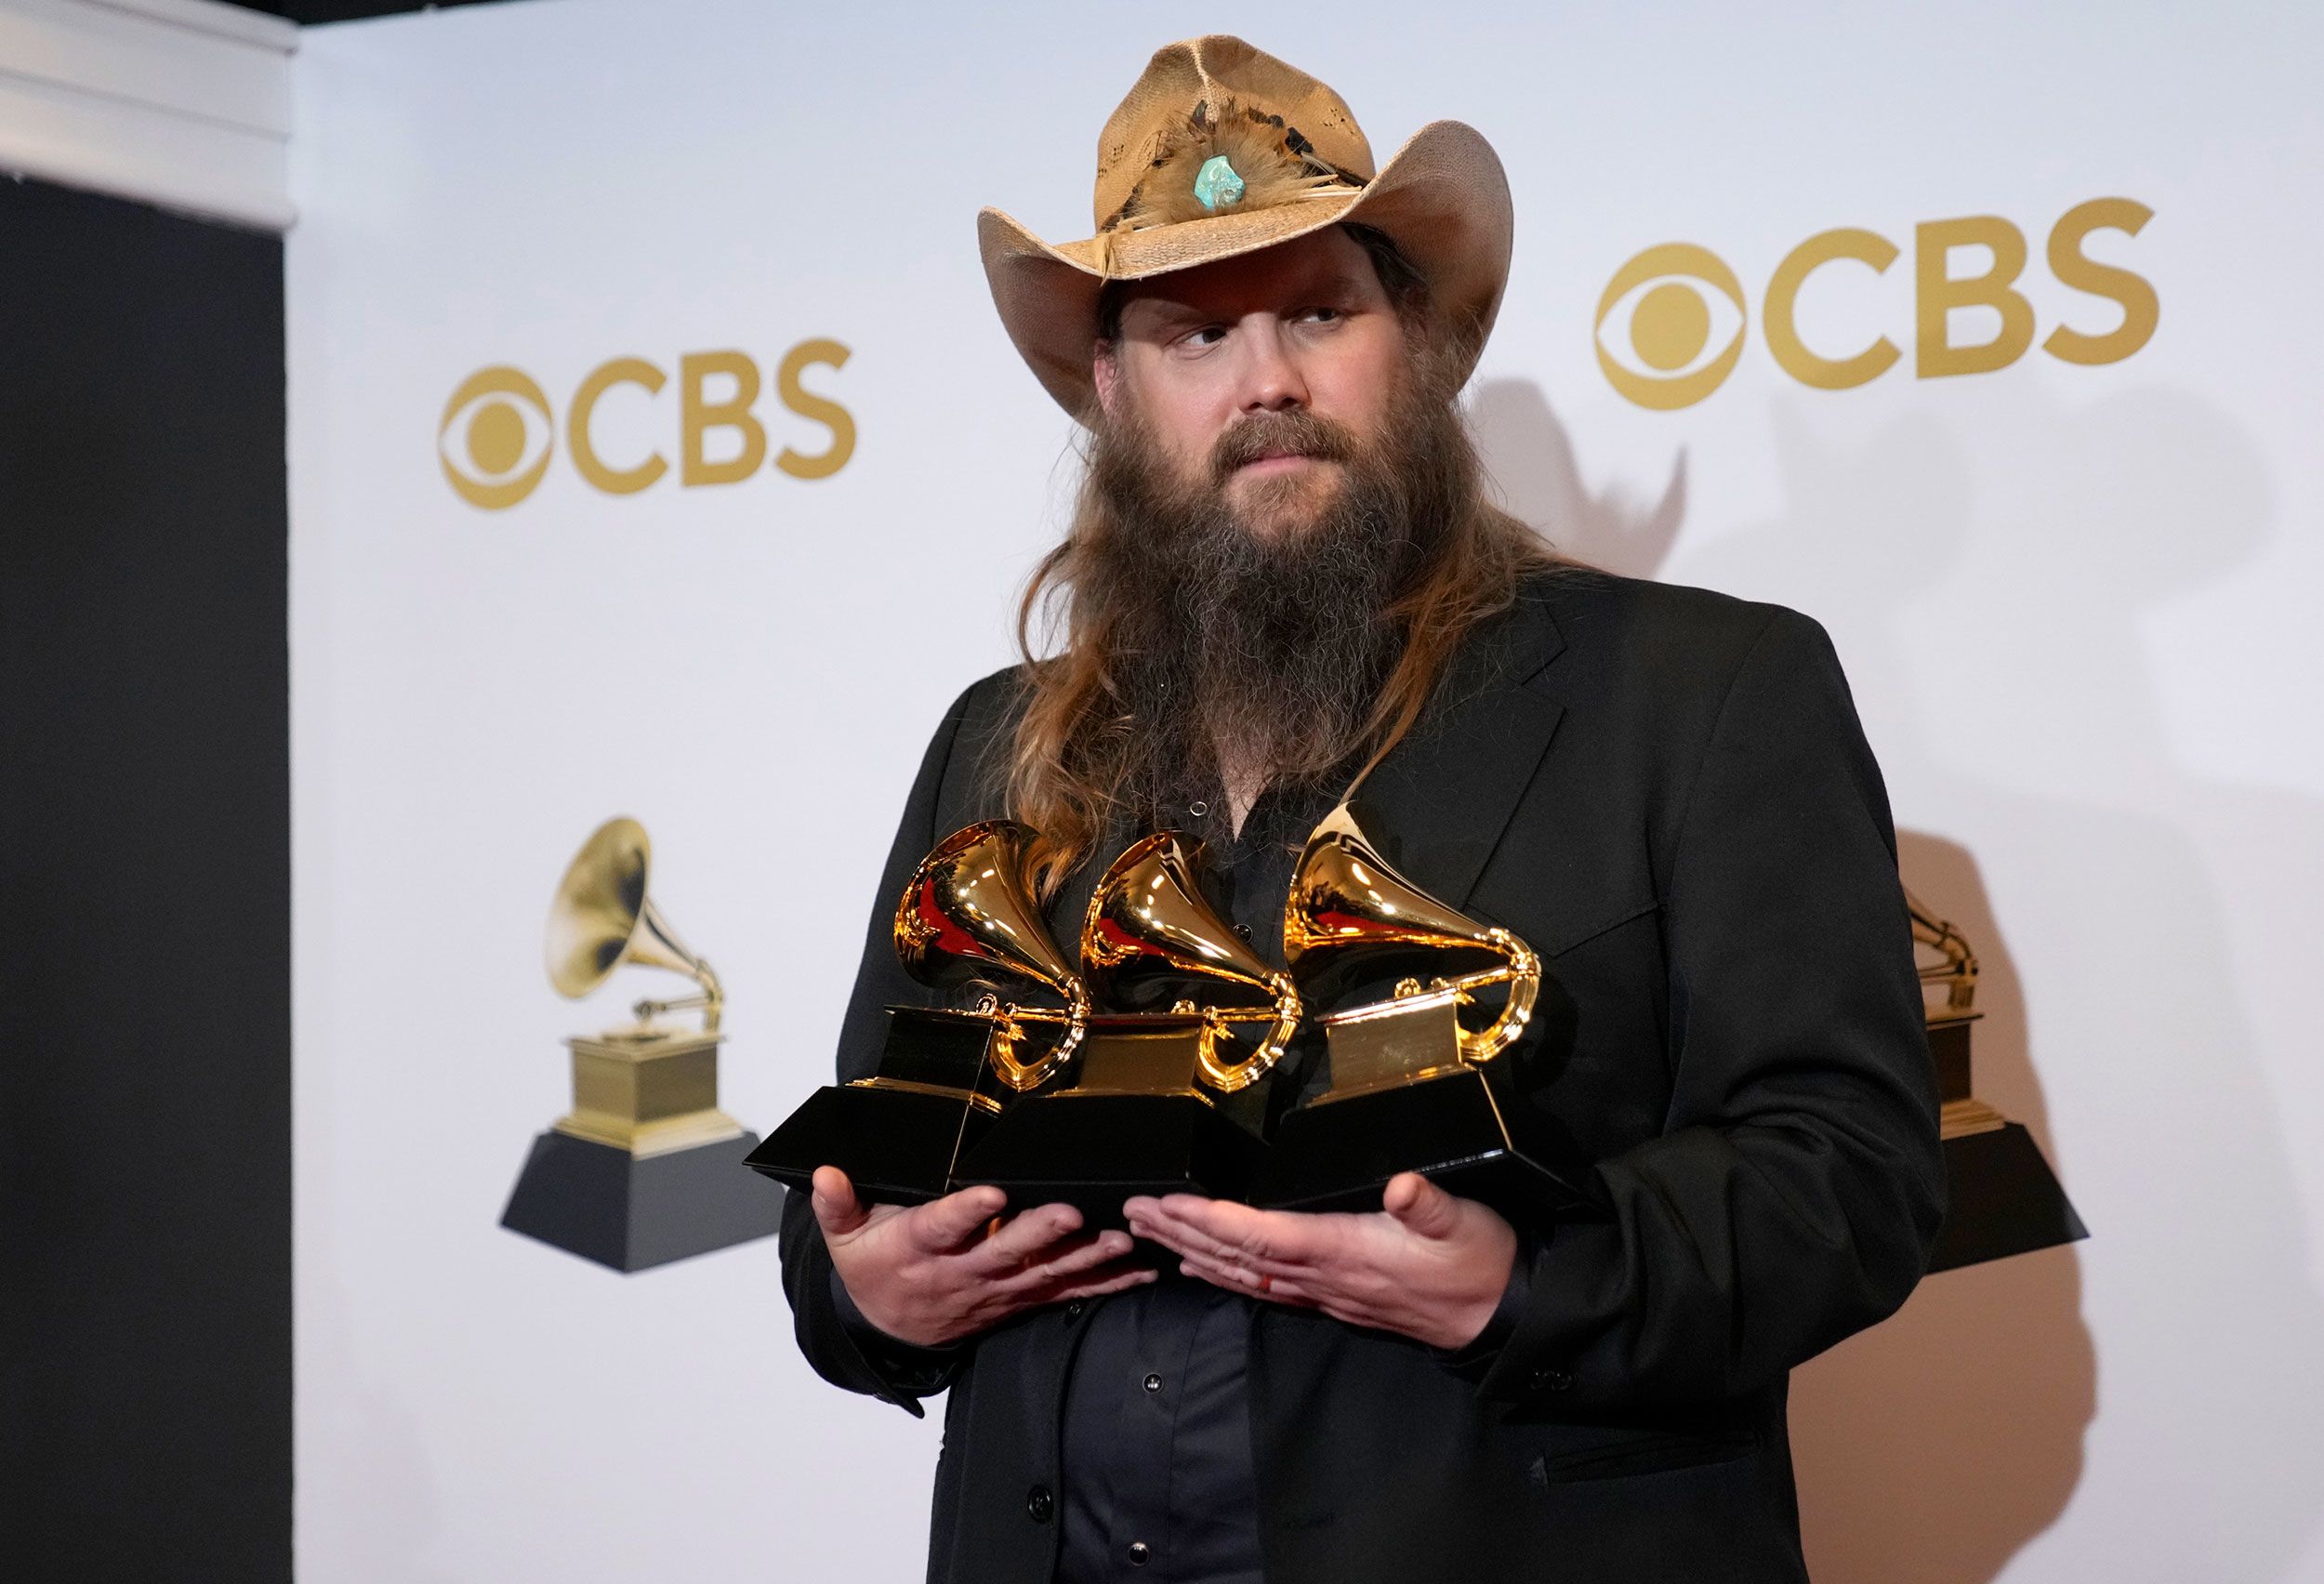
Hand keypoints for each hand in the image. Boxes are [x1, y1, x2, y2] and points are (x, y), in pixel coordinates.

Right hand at [812, 1166, 1155, 1347]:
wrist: (891, 1329)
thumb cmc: (873, 1267)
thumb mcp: (845, 1237)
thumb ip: (837, 1205)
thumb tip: (826, 1173)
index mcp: (919, 1249)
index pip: (942, 1227)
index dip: (966, 1211)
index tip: (991, 1192)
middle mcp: (962, 1272)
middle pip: (1004, 1252)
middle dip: (1040, 1234)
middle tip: (1070, 1213)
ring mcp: (996, 1290)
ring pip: (1044, 1274)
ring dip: (1085, 1257)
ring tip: (1121, 1238)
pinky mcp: (1021, 1299)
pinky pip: (1067, 1293)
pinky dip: (1106, 1282)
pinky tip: (1142, 1269)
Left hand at [1123, 1173, 1518, 1350]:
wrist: (1498, 1313)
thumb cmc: (1480, 1260)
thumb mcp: (1464, 1222)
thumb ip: (1429, 1205)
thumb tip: (1403, 1185)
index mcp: (1345, 1249)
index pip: (1262, 1235)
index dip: (1212, 1220)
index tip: (1169, 1203)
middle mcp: (1324, 1276)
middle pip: (1237, 1256)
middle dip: (1182, 1233)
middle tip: (1134, 1212)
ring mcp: (1326, 1291)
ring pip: (1244, 1274)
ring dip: (1194, 1251)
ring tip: (1151, 1233)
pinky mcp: (1334, 1296)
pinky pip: (1265, 1288)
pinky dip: (1228, 1273)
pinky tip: (1206, 1266)